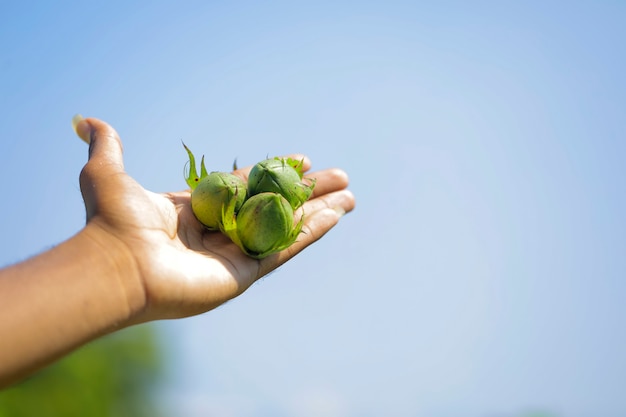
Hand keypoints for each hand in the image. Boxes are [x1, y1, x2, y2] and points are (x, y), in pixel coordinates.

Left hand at [75, 117, 355, 323]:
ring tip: (351, 197)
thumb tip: (89, 120)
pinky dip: (311, 233)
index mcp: (196, 210)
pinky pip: (284, 249)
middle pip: (275, 206)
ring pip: (287, 228)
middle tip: (340, 178)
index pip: (246, 187)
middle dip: (309, 193)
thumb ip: (109, 145)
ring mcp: (234, 256)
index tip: (302, 158)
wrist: (117, 264)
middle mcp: (219, 233)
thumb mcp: (107, 174)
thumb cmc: (112, 222)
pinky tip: (335, 216)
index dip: (275, 172)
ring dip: (320, 212)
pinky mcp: (244, 275)